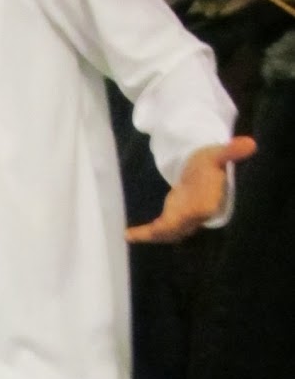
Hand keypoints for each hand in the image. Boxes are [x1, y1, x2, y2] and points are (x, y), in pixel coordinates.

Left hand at [125, 136, 255, 243]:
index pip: (200, 211)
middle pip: (182, 226)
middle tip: (151, 231)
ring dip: (153, 235)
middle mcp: (197, 216)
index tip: (175, 219)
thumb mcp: (217, 155)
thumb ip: (230, 152)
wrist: (202, 172)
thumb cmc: (209, 163)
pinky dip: (143, 234)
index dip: (189, 216)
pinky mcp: (170, 220)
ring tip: (134, 235)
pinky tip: (128, 235)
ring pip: (169, 233)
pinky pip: (157, 230)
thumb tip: (250, 143)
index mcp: (209, 202)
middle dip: (167, 230)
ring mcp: (183, 221)